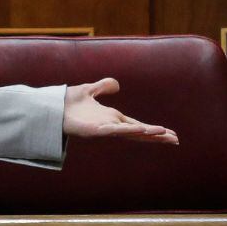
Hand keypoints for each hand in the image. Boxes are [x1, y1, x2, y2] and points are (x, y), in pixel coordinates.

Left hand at [63, 78, 177, 143]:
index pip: (137, 124)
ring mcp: (103, 128)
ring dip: (147, 133)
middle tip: (176, 140)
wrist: (50, 108)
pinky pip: (114, 130)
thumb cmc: (67, 103)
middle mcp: (110, 125)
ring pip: (130, 132)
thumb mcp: (89, 90)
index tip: (170, 133)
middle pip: (139, 131)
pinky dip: (128, 129)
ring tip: (164, 134)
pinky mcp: (95, 130)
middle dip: (156, 136)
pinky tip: (141, 129)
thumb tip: (116, 85)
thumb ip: (102, 87)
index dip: (153, 129)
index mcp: (112, 118)